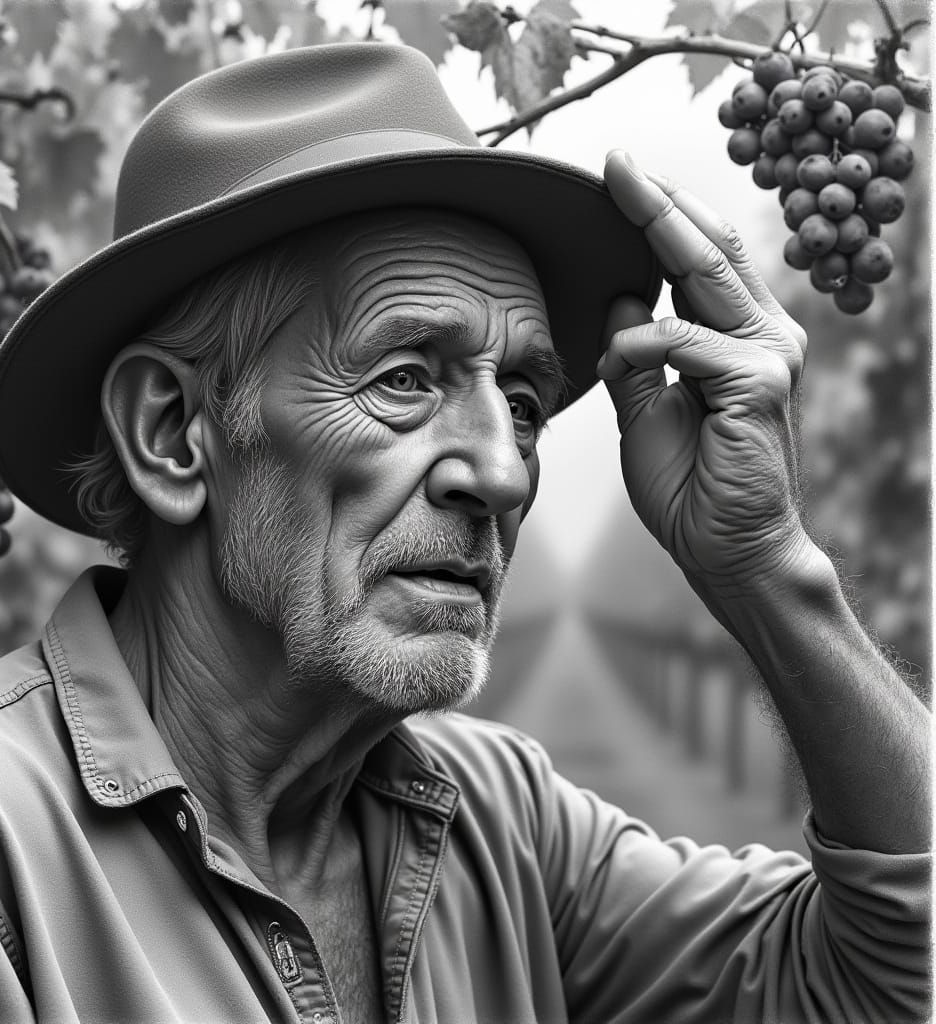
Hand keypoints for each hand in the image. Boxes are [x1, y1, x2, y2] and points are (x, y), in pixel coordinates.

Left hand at [599, 150, 816, 593]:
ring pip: (707, 274)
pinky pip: (688, 342)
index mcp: (735, 339)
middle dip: (659, 201)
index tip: (618, 177)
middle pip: (708, 249)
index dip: (660, 216)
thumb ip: (636, 356)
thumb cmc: (689, 486)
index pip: (696, 262)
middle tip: (616, 162)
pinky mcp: (759, 383)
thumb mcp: (645, 410)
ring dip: (659, 231)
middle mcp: (762, 335)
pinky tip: (620, 356)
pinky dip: (645, 343)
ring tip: (620, 190)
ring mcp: (768, 355)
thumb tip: (621, 300)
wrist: (725, 548)